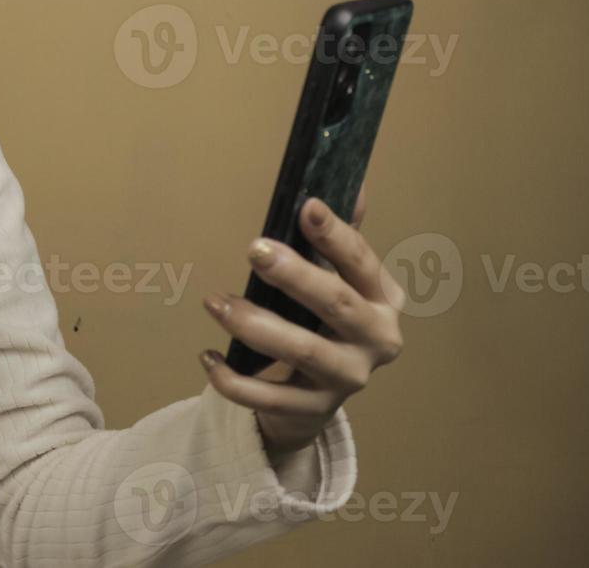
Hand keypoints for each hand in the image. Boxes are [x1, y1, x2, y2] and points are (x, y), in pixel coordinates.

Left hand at [199, 187, 405, 454]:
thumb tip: (354, 179)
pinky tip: (206, 356)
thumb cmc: (325, 321)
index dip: (335, 234)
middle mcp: (376, 340)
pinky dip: (233, 379)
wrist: (318, 395)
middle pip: (336, 304)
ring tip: (215, 301)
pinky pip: (269, 397)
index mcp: (383, 299)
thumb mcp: (340, 279)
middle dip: (295, 275)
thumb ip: (342, 235)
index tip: (306, 206)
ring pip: (303, 350)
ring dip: (255, 324)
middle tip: (253, 249)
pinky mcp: (313, 410)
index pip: (362, 262)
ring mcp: (347, 379)